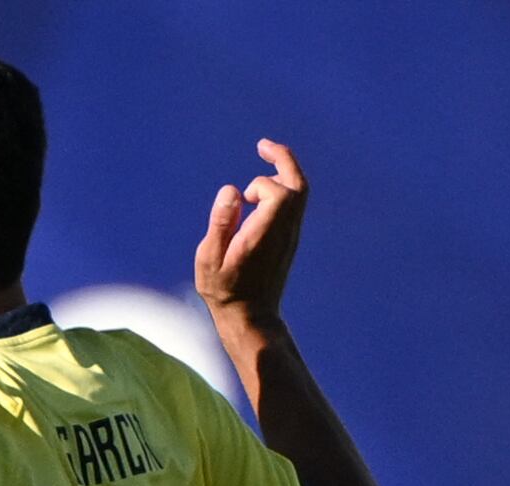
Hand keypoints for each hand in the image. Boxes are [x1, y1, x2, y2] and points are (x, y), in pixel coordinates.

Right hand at [197, 139, 306, 333]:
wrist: (251, 317)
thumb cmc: (224, 290)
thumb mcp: (209, 260)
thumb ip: (220, 223)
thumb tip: (231, 191)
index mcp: (266, 232)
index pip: (277, 191)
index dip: (259, 186)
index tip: (240, 201)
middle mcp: (285, 230)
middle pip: (298, 183)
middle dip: (283, 159)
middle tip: (263, 145)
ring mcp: (291, 234)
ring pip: (300, 191)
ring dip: (284, 171)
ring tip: (265, 158)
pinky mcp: (290, 238)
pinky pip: (295, 202)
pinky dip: (283, 187)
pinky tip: (264, 189)